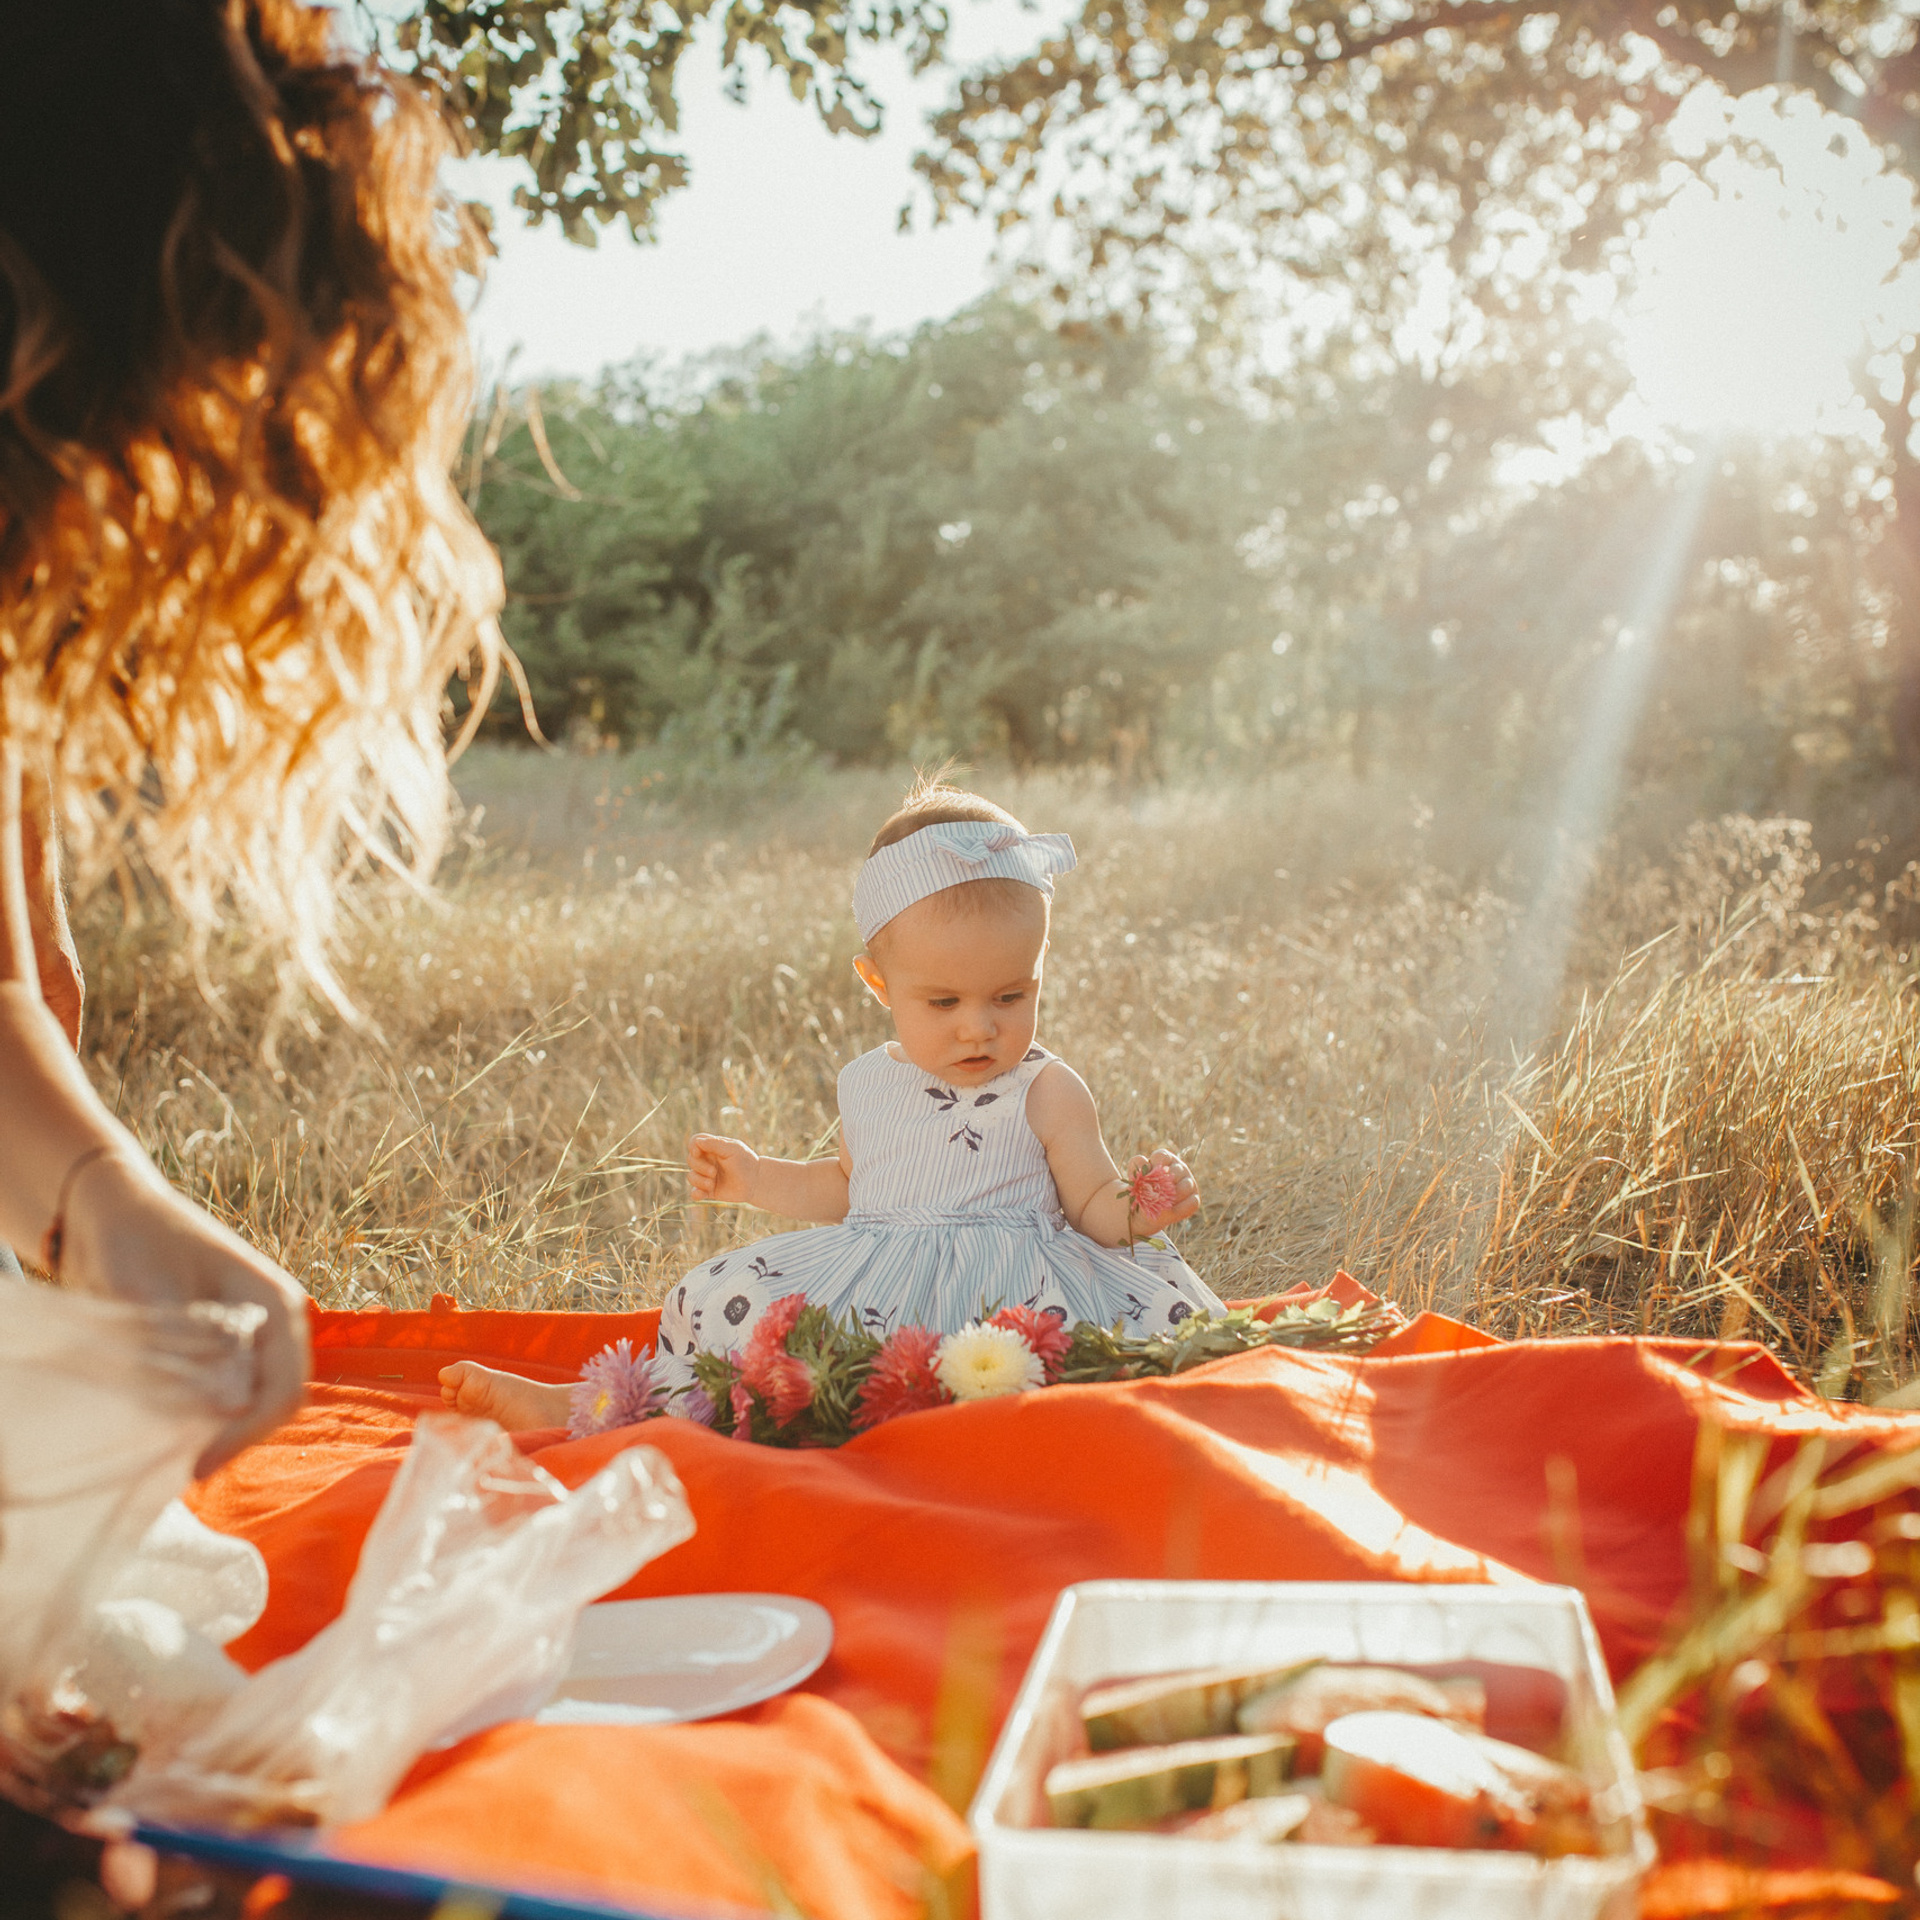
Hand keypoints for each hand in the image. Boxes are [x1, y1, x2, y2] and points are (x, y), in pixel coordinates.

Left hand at [55, 1152, 310, 1477]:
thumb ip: (199, 1348)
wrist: (110, 1214)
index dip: (247, 1433)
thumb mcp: (163, 1293)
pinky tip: (168, 1429)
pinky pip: (223, 1395)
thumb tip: (233, 1408)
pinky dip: (200, 1418)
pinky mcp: (220, 1348)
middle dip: (234, 1436)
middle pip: (272, 1400)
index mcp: (277, 1304)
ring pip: (249, 1402)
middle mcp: (273, 1325)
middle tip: (183, 1467)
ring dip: (218, 1430)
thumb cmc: (139, 1241)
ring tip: (172, 1452)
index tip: (198, 1465)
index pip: (283, 1388)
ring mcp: (249, 1337)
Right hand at [687, 1133, 759, 1204]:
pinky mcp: (709, 1191)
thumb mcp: (733, 1149)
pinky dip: (696, 1194)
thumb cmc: (745, 1162)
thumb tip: (697, 1142)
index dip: (692, 1146)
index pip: (695, 1142)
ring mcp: (707, 1176)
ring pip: (691, 1176)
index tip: (698, 1152)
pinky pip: (695, 1193)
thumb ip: (715, 1144)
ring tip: (712, 1184)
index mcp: (712, 1148)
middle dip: (699, 1166)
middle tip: (714, 1172)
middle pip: (691, 1160)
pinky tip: (701, 1194)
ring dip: (699, 1181)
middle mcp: (707, 1161)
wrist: (756, 1181)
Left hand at [1125, 1148, 1200, 1231]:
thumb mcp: (1134, 1178)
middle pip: (1176, 1171)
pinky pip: (1192, 1202)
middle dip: (1163, 1185)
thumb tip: (1143, 1162)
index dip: (1153, 1167)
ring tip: (1160, 1204)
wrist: (1145, 1212)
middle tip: (1153, 1194)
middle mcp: (1179, 1168)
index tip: (1145, 1177)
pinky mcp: (1194, 1198)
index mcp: (1164, 1158)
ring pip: (1186, 1186)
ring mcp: (1189, 1183)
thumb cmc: (1140, 1191)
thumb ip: (1136, 1167)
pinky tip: (1168, 1213)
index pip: (1161, 1156)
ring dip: (1172, 1197)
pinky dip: (1179, 1209)